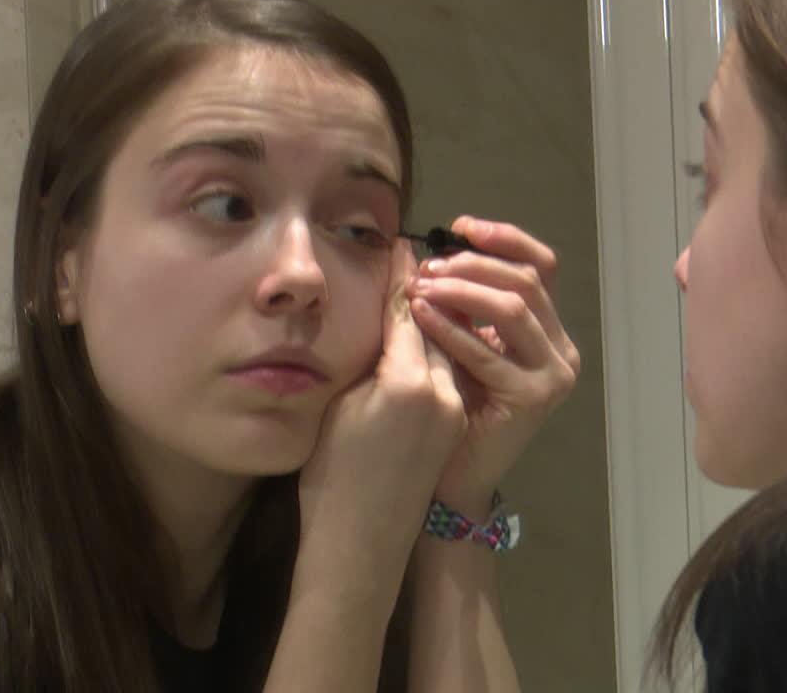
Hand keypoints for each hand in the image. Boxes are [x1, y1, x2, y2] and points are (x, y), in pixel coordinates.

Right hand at [296, 241, 466, 590]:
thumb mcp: (339, 405)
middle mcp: (440, 392)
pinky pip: (451, 372)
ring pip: (449, 345)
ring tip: (424, 291)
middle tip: (418, 260)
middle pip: (438, 322)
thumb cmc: (331, 477)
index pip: (408, 311)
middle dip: (428, 290)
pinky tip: (426, 337)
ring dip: (439, 318)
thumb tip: (385, 319)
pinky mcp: (455, 425)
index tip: (401, 245)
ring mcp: (453, 410)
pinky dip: (441, 349)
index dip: (402, 276)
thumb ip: (369, 357)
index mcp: (406, 382)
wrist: (360, 542)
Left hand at [409, 216, 579, 515]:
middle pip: (527, 280)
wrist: (452, 475)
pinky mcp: (534, 397)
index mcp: (548, 331)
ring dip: (462, 290)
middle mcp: (561, 349)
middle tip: (428, 264)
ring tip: (420, 286)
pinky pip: (489, 350)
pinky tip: (420, 315)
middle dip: (474, 263)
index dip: (503, 238)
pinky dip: (452, 328)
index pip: (541, 265)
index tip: (458, 226)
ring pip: (513, 307)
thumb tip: (431, 251)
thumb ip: (461, 303)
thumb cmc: (452, 408)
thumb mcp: (460, 342)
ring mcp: (554, 374)